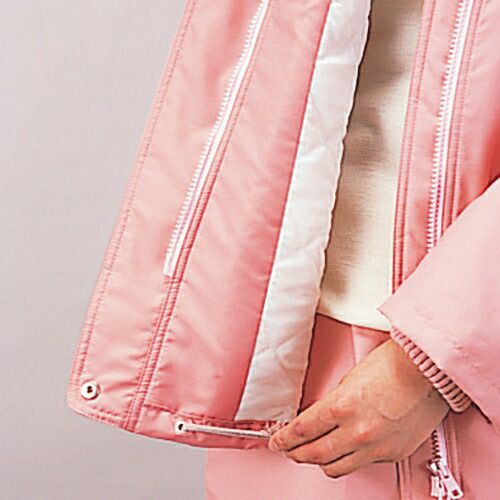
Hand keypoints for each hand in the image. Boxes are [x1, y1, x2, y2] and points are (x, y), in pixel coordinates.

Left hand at [268, 338, 448, 477]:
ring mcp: (375, 447)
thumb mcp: (349, 379)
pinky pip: (361, 464)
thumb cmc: (391, 365)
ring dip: (319, 462)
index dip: (284, 439)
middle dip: (295, 453)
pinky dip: (349, 458)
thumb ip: (333, 403)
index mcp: (341, 407)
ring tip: (312, 454)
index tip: (277, 441)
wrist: (427, 370)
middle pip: (314, 454)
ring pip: (335, 468)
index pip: (302, 431)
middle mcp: (356, 432)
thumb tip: (321, 419)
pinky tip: (344, 450)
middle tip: (288, 450)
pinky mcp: (392, 454)